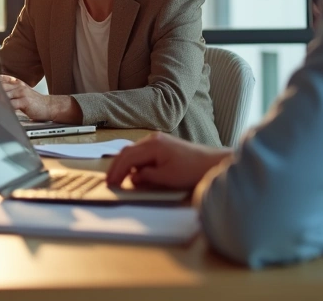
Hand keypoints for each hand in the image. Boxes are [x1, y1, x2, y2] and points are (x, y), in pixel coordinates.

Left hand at [0, 74, 78, 122]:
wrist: (49, 106)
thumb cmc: (33, 102)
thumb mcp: (21, 93)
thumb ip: (9, 91)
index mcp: (15, 83)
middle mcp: (17, 86)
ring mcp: (21, 93)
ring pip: (3, 94)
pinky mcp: (24, 101)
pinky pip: (11, 104)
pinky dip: (3, 106)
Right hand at [106, 132, 231, 189]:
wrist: (211, 162)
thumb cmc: (191, 170)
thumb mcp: (166, 178)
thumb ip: (146, 176)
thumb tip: (132, 177)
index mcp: (152, 145)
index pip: (127, 157)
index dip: (116, 171)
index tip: (111, 183)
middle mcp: (152, 139)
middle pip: (127, 151)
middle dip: (117, 166)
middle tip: (110, 181)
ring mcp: (158, 140)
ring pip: (134, 151)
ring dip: (125, 164)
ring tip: (120, 178)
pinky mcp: (163, 144)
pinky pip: (142, 152)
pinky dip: (135, 161)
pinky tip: (135, 172)